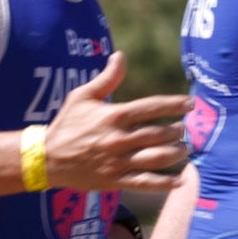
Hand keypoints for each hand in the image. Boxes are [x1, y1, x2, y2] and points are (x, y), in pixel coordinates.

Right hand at [45, 53, 191, 192]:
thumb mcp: (82, 96)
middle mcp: (119, 138)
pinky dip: (165, 182)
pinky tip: (180, 179)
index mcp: (114, 115)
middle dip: (177, 131)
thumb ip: (106, 78)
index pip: (152, 107)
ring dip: (176, 153)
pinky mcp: (115, 180)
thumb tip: (120, 56)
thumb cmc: (66, 124)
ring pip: (157, 157)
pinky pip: (145, 182)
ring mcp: (118, 161)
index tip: (190, 104)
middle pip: (159, 133)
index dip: (175, 104)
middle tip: (184, 130)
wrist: (47, 158)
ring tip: (183, 149)